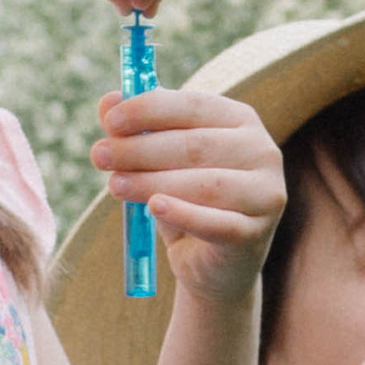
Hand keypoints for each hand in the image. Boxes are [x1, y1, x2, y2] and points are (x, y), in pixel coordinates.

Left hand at [90, 86, 284, 304]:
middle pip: (196, 145)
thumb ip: (139, 130)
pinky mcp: (255, 234)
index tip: (110, 121)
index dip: (150, 110)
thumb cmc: (187, 200)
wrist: (212, 264)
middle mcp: (262, 151)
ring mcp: (265, 193)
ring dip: (153, 182)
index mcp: (240, 120)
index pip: (194, 106)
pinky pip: (216, 223)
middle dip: (141, 149)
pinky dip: (183, 214)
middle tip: (99, 155)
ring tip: (114, 185)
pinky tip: (154, 208)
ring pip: (204, 184)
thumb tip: (107, 100)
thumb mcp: (162, 162)